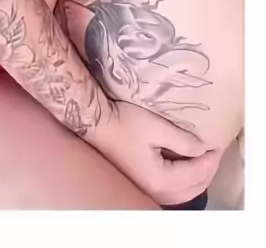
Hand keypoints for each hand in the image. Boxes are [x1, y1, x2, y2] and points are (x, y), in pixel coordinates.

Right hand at [101, 102, 221, 205]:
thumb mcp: (157, 127)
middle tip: (216, 151)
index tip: (218, 143)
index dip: (211, 158)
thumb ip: (184, 141)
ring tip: (206, 159)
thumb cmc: (125, 122)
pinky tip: (188, 168)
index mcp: (161, 179)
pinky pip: (174, 190)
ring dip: (198, 178)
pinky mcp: (144, 184)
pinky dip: (186, 182)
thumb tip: (204, 148)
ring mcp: (149, 190)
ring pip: (184, 193)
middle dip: (208, 170)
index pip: (197, 173)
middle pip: (194, 188)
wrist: (99, 125)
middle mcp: (157, 190)